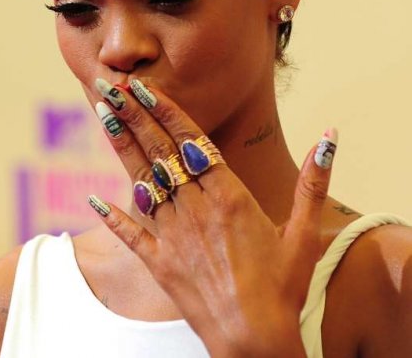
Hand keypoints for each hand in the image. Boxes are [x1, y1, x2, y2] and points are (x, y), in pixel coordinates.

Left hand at [91, 78, 336, 357]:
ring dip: (122, 147)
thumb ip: (313, 183)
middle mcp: (195, 209)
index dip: (166, 111)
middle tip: (112, 87)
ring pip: (142, 181)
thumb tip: (329, 137)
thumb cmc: (283, 288)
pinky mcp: (160, 264)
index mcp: (229, 196)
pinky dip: (112, 217)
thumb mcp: (305, 233)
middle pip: (161, 153)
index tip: (145, 87)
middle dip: (135, 116)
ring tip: (103, 116)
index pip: (191, 141)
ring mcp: (173, 236)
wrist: (254, 343)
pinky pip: (131, 235)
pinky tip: (91, 199)